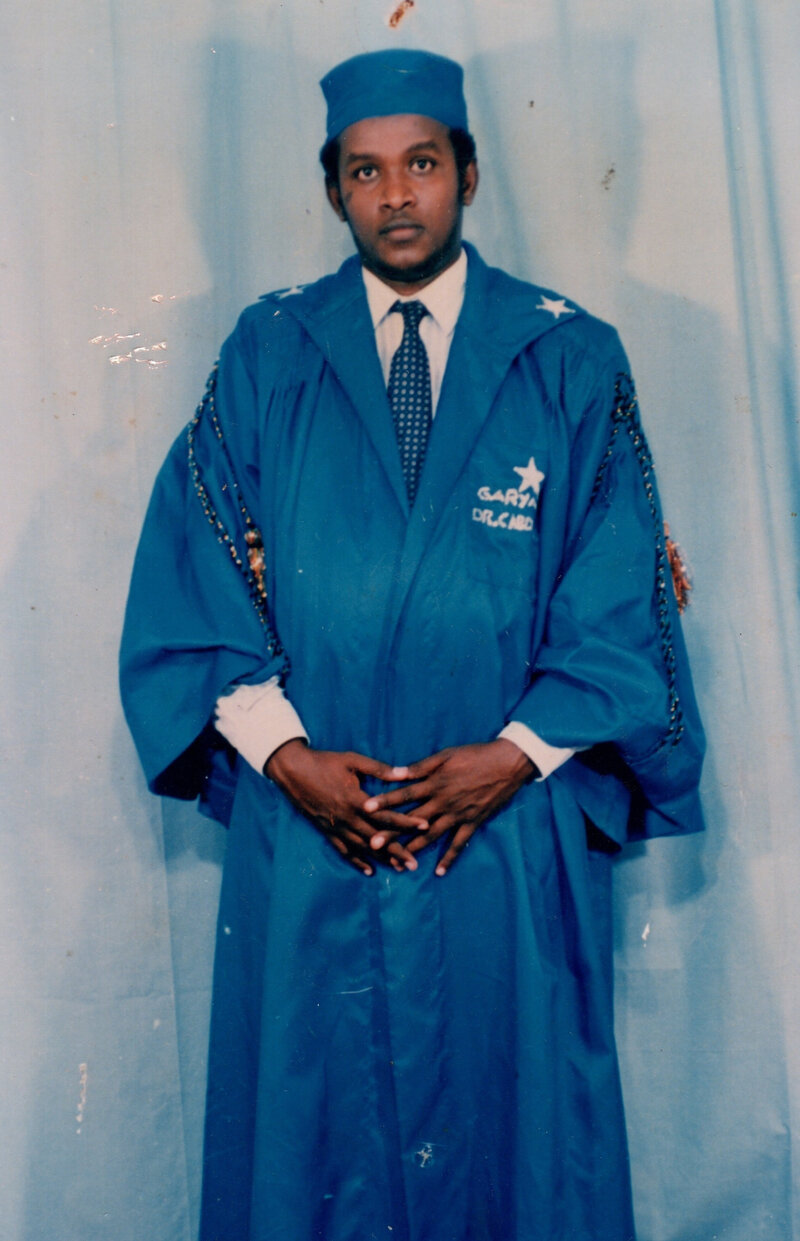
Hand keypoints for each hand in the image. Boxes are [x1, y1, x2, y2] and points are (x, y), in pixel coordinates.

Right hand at [265, 740, 426, 875]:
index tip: (425, 826)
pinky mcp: (325, 831)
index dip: (406, 822)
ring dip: (380, 860)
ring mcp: (335, 827)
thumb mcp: (352, 760)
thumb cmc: (324, 762)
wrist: (292, 770)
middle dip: (397, 851)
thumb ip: (379, 769)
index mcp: (356, 800)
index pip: (386, 815)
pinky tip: (369, 870)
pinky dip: (356, 861)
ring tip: (398, 869)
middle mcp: (346, 818)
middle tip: (414, 864)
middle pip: (376, 838)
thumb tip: (405, 773)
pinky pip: (342, 850)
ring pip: (361, 848)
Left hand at [362, 740, 535, 875]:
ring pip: (431, 835)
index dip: (385, 801)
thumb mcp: (447, 754)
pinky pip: (459, 844)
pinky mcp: (473, 822)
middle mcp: (443, 801)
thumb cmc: (476, 754)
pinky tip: (438, 872)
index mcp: (435, 783)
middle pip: (412, 819)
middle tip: (372, 844)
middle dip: (391, 832)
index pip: (404, 794)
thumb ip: (421, 766)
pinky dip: (449, 858)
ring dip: (413, 848)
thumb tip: (396, 772)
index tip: (365, 808)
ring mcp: (458, 814)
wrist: (508, 763)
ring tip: (397, 862)